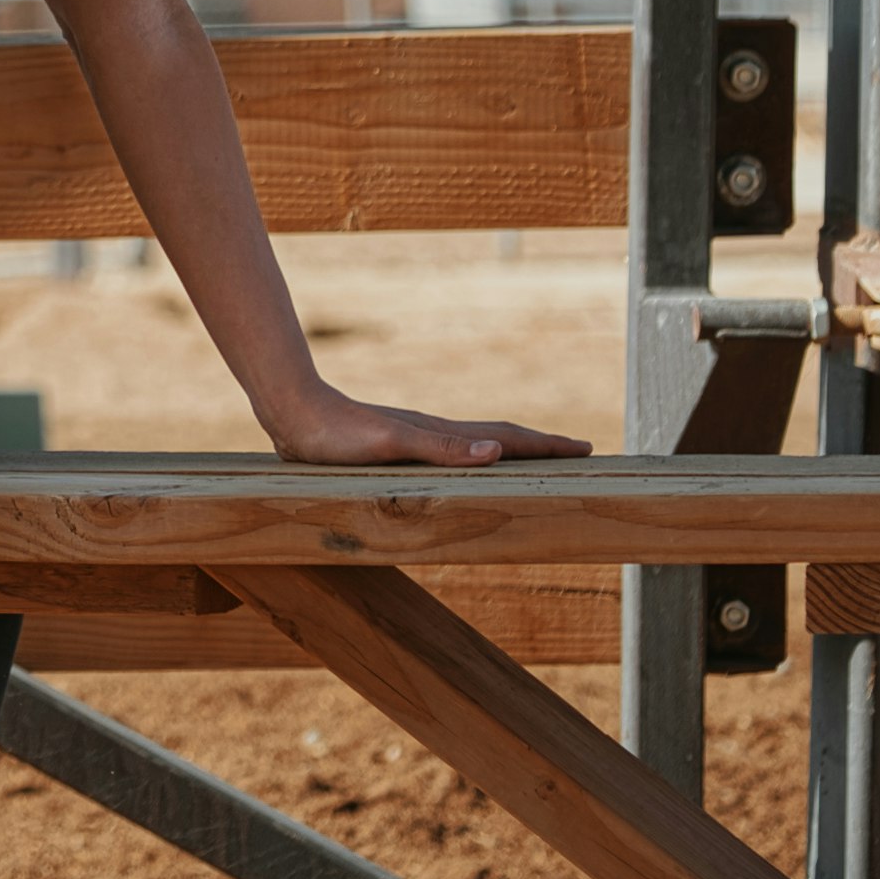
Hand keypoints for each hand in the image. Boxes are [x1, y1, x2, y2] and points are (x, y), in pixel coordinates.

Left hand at [259, 381, 591, 467]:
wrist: (292, 412)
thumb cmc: (336, 435)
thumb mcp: (389, 445)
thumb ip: (440, 448)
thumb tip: (496, 452)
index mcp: (441, 434)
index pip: (506, 439)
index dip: (546, 445)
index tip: (587, 449)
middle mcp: (435, 433)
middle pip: (500, 438)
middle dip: (541, 446)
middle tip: (579, 452)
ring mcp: (418, 437)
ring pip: (476, 444)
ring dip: (511, 450)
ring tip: (535, 458)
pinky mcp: (397, 446)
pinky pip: (451, 452)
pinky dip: (475, 458)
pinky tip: (468, 467)